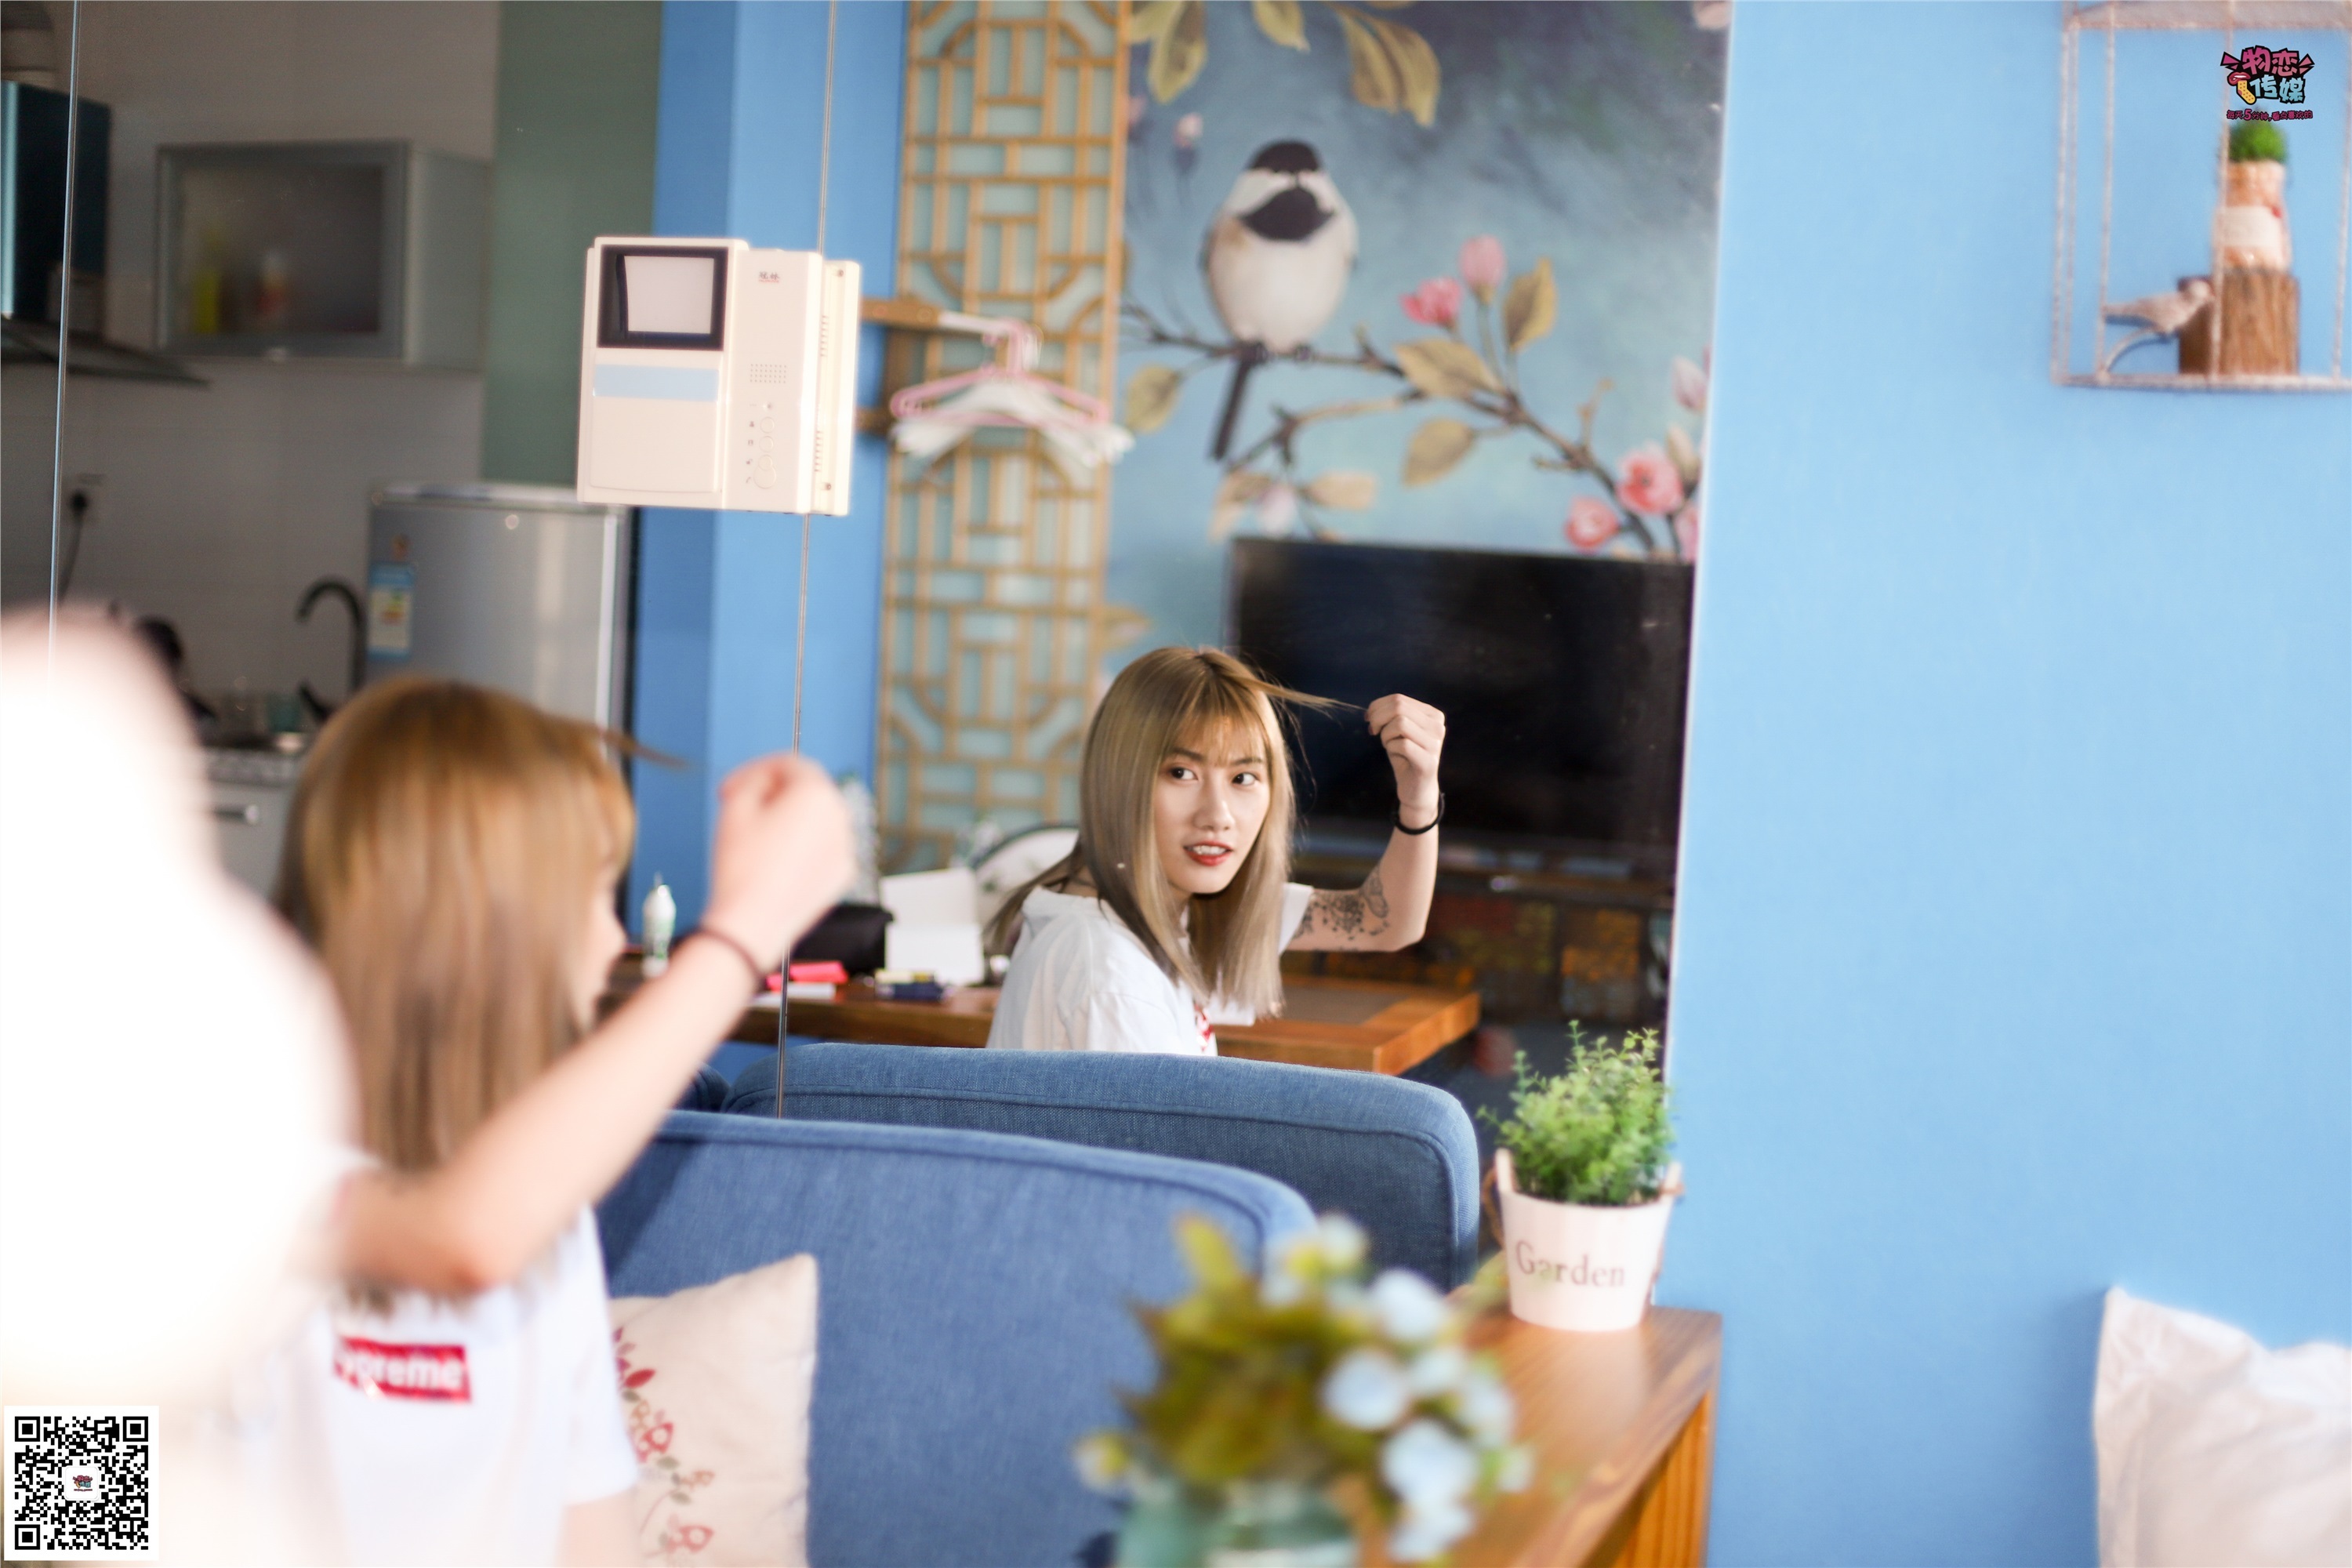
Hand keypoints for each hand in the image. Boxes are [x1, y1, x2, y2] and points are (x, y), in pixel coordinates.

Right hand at [700, 755, 853, 969]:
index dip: (755, 771)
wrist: (751, 924)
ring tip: (756, 838)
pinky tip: (775, 862)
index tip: (734, 786)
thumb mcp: (734, 806)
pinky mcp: (841, 875)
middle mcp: (839, 817)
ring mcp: (844, 848)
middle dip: (773, 794)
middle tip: (741, 808)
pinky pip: (822, 848)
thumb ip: (753, 780)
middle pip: (806, 790)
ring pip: (816, 820)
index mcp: (816, 794)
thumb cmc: (742, 870)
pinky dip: (802, 847)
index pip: (789, 764)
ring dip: (788, 819)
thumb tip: (765, 783)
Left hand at [1366, 694, 1444, 826]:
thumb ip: (1391, 715)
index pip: (1399, 699)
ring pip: (1400, 723)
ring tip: (1388, 744)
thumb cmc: (1405, 756)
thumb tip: (1371, 710)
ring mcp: (1435, 744)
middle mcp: (1438, 726)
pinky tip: (1394, 754)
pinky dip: (1391, 747)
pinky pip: (1402, 744)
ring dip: (1386, 734)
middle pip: (1399, 707)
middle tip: (1373, 731)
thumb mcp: (1398, 731)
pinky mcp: (1429, 761)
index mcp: (1433, 715)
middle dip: (1378, 718)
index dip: (1377, 707)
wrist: (1416, 788)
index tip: (1369, 720)